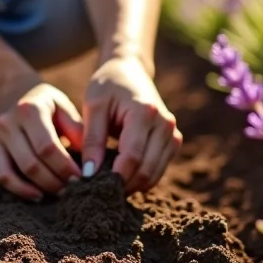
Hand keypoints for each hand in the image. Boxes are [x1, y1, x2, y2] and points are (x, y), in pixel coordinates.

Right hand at [0, 70, 84, 200]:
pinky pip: (1, 176)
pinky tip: (37, 195)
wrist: (10, 90)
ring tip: (59, 193)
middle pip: (31, 163)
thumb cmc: (45, 102)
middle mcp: (9, 122)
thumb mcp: (63, 106)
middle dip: (55, 181)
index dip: (65, 167)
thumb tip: (89, 159)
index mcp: (30, 109)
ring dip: (40, 188)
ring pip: (15, 172)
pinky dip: (19, 190)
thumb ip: (76, 130)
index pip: (48, 147)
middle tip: (73, 189)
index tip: (82, 177)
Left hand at [81, 57, 181, 193]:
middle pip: (146, 170)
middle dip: (122, 185)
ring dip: (131, 185)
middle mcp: (165, 125)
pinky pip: (158, 170)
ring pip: (154, 175)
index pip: (132, 156)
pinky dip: (140, 178)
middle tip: (96, 191)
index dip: (113, 177)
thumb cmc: (108, 85)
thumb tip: (89, 173)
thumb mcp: (94, 106)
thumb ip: (92, 139)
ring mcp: (173, 134)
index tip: (90, 186)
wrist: (130, 71)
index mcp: (145, 112)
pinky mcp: (173, 142)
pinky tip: (120, 176)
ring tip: (106, 185)